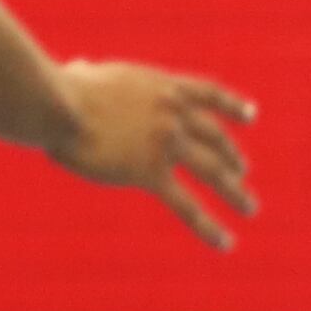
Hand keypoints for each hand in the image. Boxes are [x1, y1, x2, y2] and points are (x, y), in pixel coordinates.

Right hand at [42, 56, 259, 251]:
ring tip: (250, 207)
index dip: (232, 107)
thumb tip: (79, 68)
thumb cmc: (59, 88)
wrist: (59, 103)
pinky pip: (187, 205)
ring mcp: (167, 142)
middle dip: (231, 156)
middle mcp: (173, 113)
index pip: (208, 94)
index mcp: (161, 87)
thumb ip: (91, 73)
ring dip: (236, 191)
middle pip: (215, 137)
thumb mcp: (84, 73)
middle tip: (242, 171)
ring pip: (213, 171)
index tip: (252, 116)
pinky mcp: (151, 172)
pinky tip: (226, 242)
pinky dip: (209, 226)